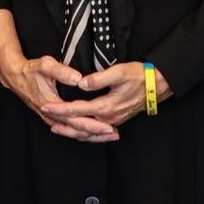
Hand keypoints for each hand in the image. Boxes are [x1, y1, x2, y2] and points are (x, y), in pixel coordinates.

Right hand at [0, 9, 111, 141]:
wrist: (15, 77)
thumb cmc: (31, 70)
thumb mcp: (45, 65)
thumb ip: (62, 71)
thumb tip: (78, 78)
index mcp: (52, 105)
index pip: (76, 119)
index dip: (93, 124)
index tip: (108, 126)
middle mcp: (52, 116)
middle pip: (77, 131)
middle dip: (97, 134)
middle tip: (114, 133)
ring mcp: (52, 119)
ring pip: (74, 133)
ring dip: (91, 136)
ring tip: (109, 135)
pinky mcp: (54, 118)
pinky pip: (70, 129)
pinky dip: (83, 133)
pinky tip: (94, 133)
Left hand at [40, 61, 171, 139]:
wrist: (157, 85)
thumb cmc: (139, 76)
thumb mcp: (119, 72)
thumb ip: (98, 79)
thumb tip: (81, 83)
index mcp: (106, 106)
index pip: (77, 109)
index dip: (60, 108)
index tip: (45, 105)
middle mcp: (108, 118)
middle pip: (79, 125)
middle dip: (61, 121)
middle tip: (45, 116)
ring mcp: (113, 120)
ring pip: (87, 130)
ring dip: (71, 129)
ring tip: (56, 127)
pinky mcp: (116, 120)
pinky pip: (95, 130)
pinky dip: (84, 131)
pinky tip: (78, 129)